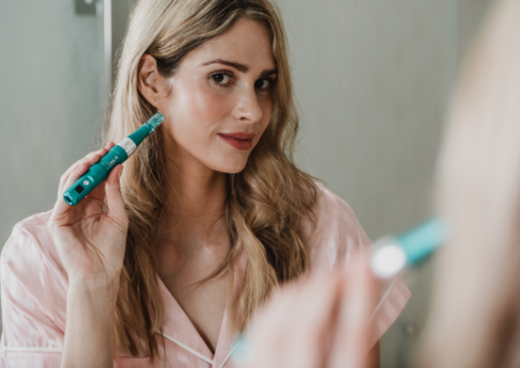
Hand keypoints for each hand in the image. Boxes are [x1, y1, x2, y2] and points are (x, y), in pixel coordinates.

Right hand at [47, 142, 127, 288]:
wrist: (102, 273)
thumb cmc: (112, 249)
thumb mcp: (119, 216)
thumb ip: (115, 193)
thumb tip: (117, 168)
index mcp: (93, 205)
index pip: (95, 179)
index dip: (103, 163)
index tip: (114, 149)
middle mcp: (78, 206)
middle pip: (82, 178)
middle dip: (93, 162)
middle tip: (106, 150)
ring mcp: (66, 212)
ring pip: (70, 183)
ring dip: (82, 168)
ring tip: (96, 157)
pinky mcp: (57, 220)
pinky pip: (64, 196)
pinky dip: (73, 183)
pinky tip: (85, 173)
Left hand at [239, 255, 378, 367]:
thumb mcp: (365, 367)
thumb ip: (363, 337)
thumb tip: (359, 285)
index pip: (352, 339)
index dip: (360, 295)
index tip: (366, 263)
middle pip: (307, 329)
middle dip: (325, 289)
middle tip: (343, 269)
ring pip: (276, 325)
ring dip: (300, 293)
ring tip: (322, 281)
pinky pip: (259, 329)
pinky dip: (277, 305)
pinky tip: (294, 296)